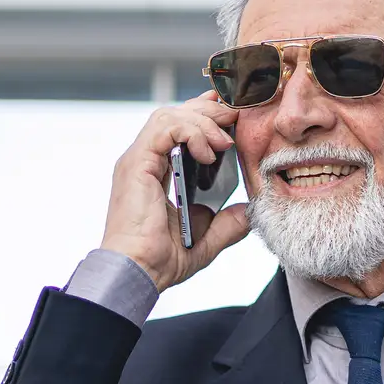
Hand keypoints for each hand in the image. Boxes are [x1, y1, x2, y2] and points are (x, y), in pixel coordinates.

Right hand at [99, 91, 248, 291]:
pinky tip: (210, 153)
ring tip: (225, 141)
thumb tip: (246, 210)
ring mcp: (138, 160)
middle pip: (174, 114)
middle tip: (236, 117)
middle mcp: (144, 161)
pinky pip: (165, 128)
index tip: (232, 116)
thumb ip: (226, 225)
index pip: (178, 128)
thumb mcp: (205, 241)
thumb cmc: (161, 261)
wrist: (138, 274)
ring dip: (203, 121)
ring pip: (170, 115)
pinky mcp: (136, 164)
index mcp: (155, 172)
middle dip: (208, 110)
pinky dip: (191, 133)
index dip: (204, 116)